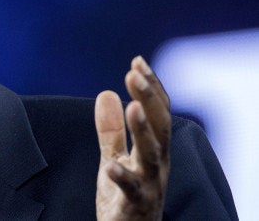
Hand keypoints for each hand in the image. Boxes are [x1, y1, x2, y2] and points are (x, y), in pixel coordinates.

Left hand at [94, 56, 170, 219]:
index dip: (150, 87)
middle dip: (149, 98)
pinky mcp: (134, 205)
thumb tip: (106, 93)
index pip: (158, 112)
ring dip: (144, 130)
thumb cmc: (125, 197)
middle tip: (134, 72)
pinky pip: (131, 190)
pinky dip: (122, 177)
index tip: (137, 61)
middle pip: (160, 126)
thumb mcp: (114, 158)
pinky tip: (109, 165)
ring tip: (133, 106)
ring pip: (152, 155)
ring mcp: (149, 185)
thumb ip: (111, 130)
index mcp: (154, 150)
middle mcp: (158, 164)